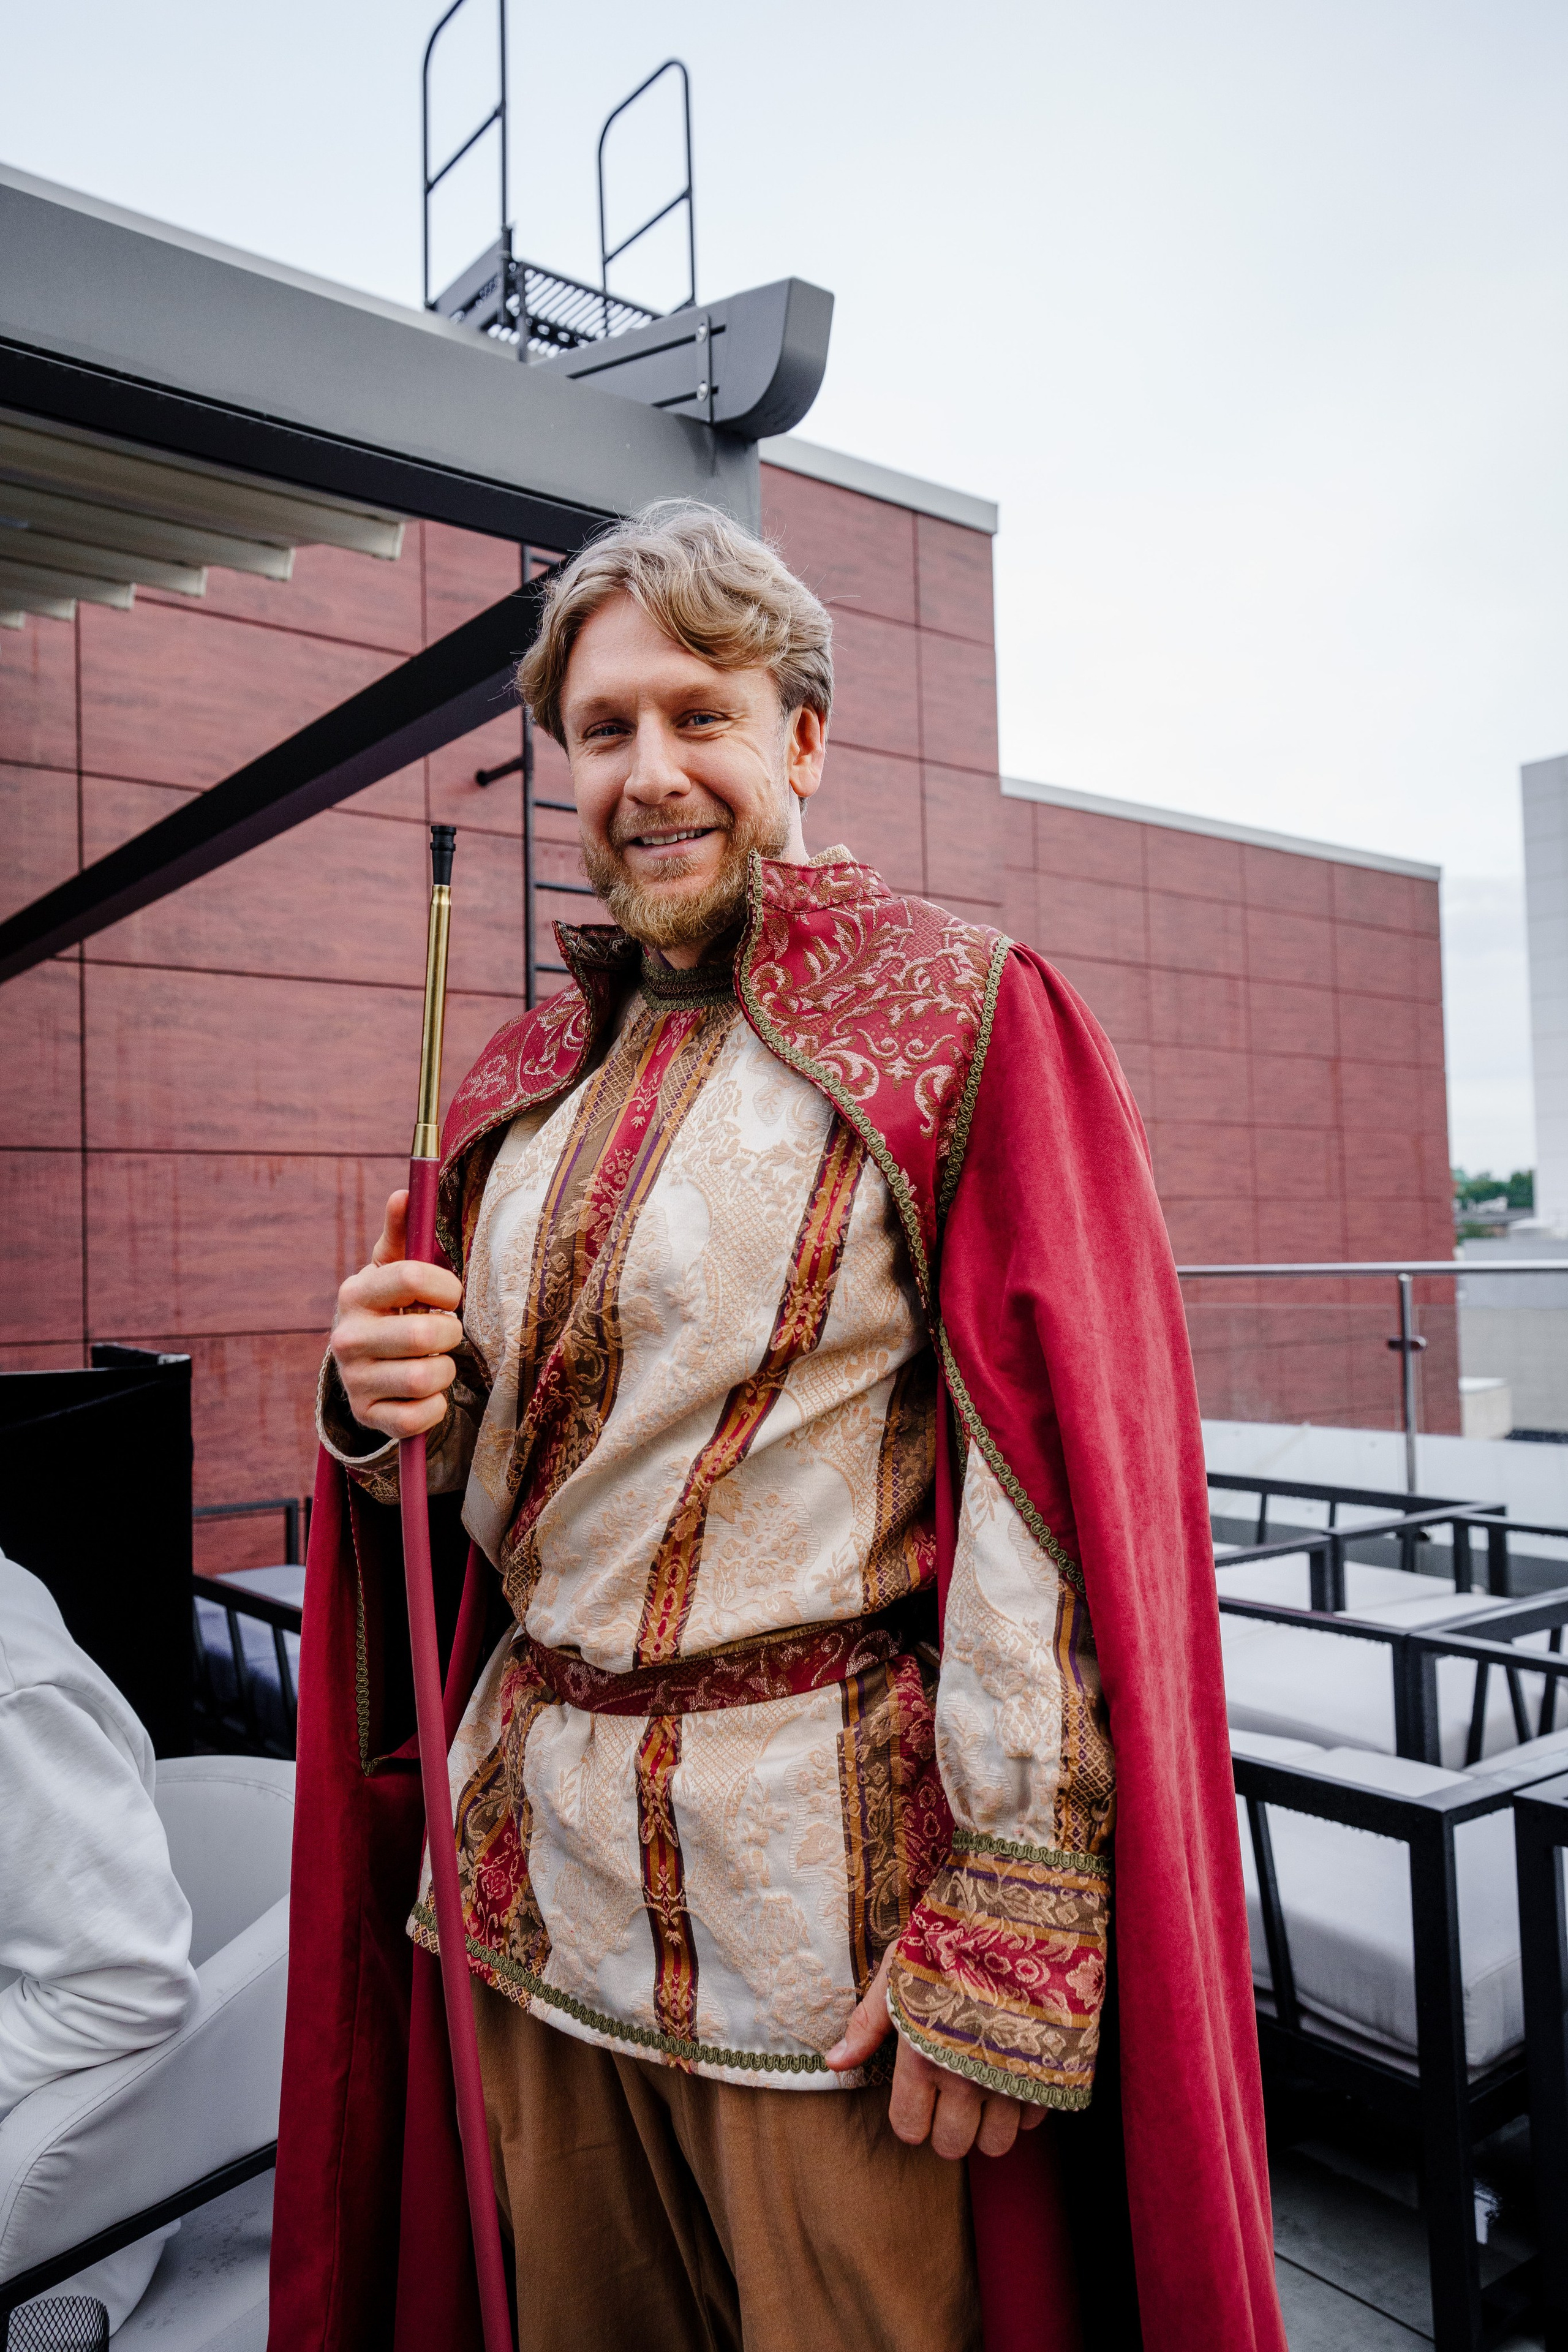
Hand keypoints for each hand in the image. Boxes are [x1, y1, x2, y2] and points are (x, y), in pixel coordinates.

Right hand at [329, 1189, 464, 1440]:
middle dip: (450, 1334)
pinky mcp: (368, 1416)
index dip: (446, 1287)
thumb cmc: (392, 1308)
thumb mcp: (392, 1269)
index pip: (412, 1276)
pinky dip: (435, 1407)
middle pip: (423, 1335)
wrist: (365, 1366)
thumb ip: (402, 1233)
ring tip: (433, 1361)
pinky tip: (425, 1393)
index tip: (448, 1295)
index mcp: (355, 1294)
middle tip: (444, 1333)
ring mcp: (354, 1380)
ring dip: (444, 1371)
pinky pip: (418, 1418)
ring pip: (425, 1379)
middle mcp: (347, 1337)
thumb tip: (405, 1192)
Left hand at [825, 1942, 1044, 2158]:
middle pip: (952, 2146)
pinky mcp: (1049, 2072)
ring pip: (996, 2145)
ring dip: (988, 2127)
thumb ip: (867, 2024)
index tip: (919, 2099)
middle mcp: (965, 2077)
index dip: (911, 2120)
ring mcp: (1010, 2077)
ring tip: (984, 2093)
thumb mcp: (899, 1973)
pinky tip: (1015, 2074)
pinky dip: (1024, 2107)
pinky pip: (1035, 2121)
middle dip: (948, 2130)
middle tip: (952, 2099)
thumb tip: (834, 2063)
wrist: (1018, 1914)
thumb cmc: (950, 1940)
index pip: (909, 2129)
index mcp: (922, 2056)